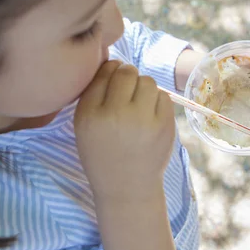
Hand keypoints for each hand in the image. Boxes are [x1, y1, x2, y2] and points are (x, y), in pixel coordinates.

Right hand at [74, 60, 175, 202]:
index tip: (112, 79)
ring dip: (143, 87)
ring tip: (137, 104)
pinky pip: (163, 96)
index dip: (110, 70)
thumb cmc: (101, 152)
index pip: (104, 73)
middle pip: (127, 72)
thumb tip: (114, 61)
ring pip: (148, 81)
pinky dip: (156, 101)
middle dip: (127, 75)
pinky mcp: (165, 127)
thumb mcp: (84, 125)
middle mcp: (116, 115)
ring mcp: (144, 121)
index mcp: (90, 115)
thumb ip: (94, 93)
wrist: (126, 187)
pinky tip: (149, 116)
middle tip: (126, 90)